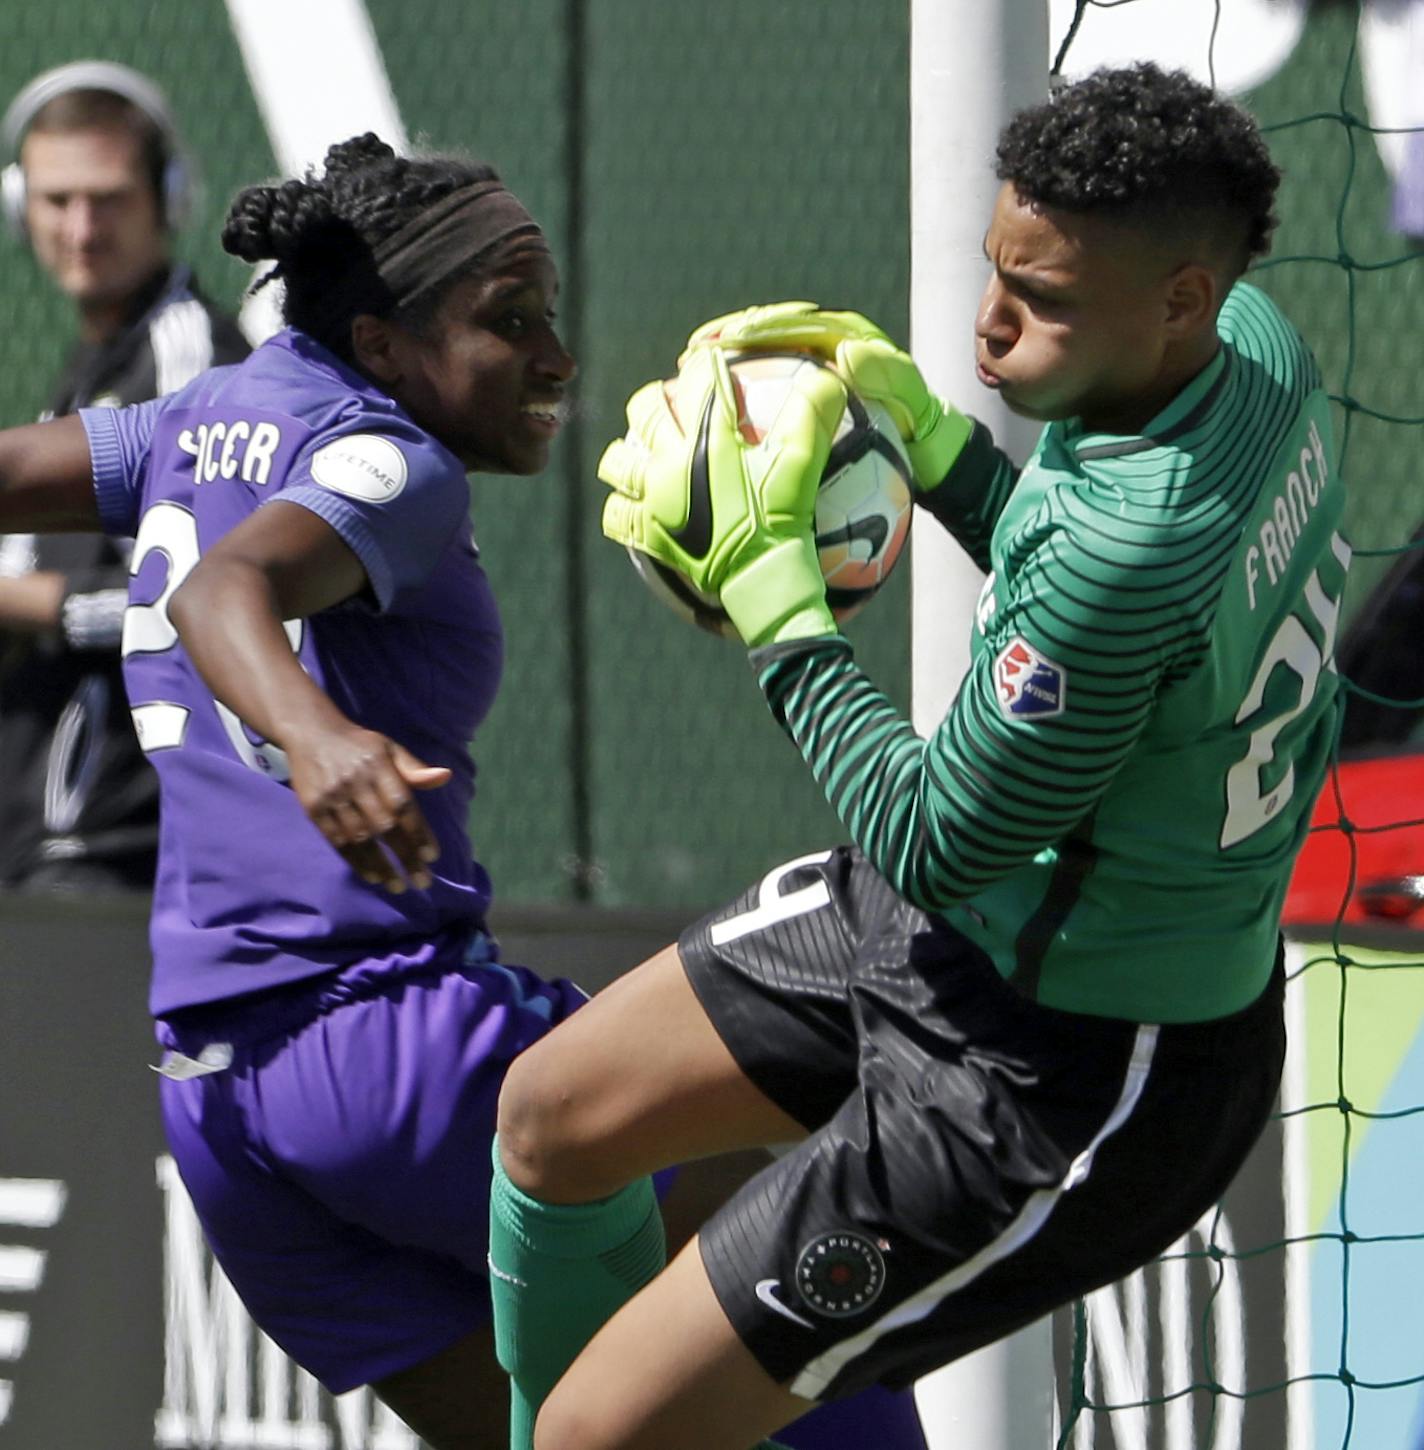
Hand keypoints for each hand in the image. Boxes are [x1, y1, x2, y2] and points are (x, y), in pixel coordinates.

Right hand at [286, 723, 449, 892]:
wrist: (310, 733)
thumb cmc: (359, 745)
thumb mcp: (389, 748)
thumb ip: (415, 768)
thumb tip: (445, 778)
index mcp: (378, 767)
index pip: (402, 804)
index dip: (418, 832)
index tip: (432, 856)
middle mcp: (355, 784)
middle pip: (384, 827)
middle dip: (405, 856)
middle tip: (422, 881)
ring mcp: (332, 798)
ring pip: (359, 839)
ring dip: (380, 866)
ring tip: (398, 886)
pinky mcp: (313, 810)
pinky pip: (337, 841)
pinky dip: (355, 862)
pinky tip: (372, 876)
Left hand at [599, 345, 844, 646]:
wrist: (759, 576)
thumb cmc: (782, 516)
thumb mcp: (802, 461)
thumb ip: (814, 412)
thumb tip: (828, 375)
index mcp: (706, 435)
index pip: (699, 380)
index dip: (706, 366)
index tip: (712, 365)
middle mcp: (669, 460)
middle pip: (645, 411)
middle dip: (655, 398)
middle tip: (667, 401)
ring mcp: (652, 498)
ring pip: (618, 462)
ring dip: (625, 453)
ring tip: (640, 454)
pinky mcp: (647, 533)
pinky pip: (617, 516)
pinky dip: (621, 508)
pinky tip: (632, 506)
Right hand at [683, 302, 971, 490]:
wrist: (927, 455)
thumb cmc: (922, 433)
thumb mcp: (915, 404)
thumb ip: (889, 376)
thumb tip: (847, 354)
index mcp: (849, 337)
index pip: (797, 324)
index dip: (762, 327)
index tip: (733, 337)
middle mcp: (828, 346)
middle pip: (770, 333)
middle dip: (730, 335)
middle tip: (696, 349)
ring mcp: (815, 371)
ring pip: (763, 358)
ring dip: (726, 359)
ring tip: (690, 368)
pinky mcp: (807, 395)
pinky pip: (766, 388)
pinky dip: (739, 391)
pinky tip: (711, 408)